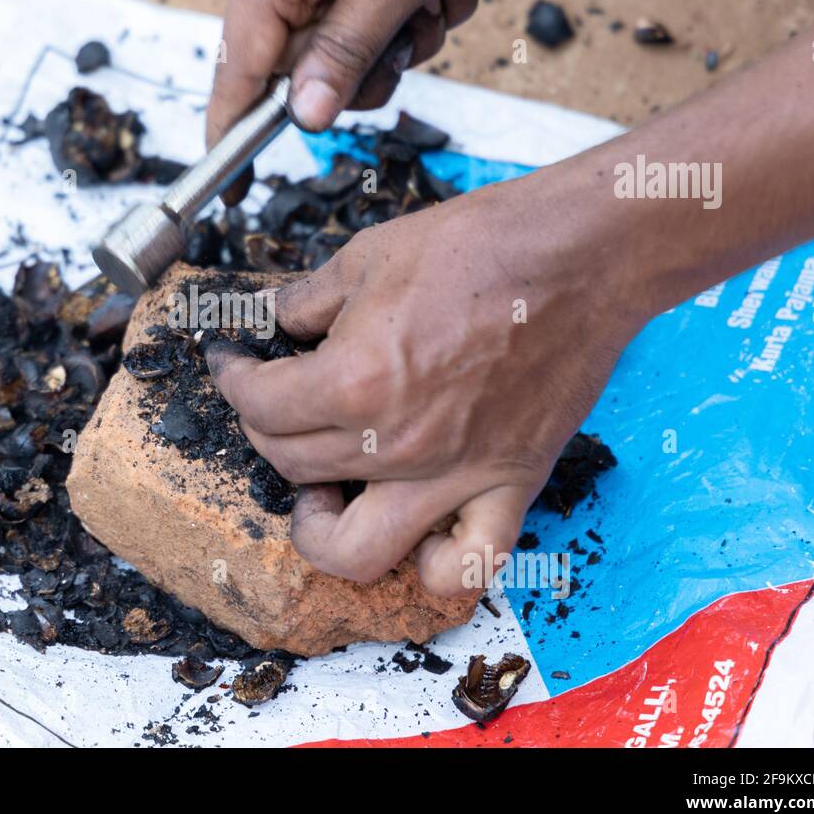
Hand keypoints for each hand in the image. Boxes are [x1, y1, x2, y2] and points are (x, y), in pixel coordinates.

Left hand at [205, 183, 642, 595]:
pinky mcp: (507, 485)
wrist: (580, 254)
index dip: (232, 378)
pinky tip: (415, 533)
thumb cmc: (481, 246)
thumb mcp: (368, 256)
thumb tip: (273, 317)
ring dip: (320, 530)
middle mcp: (396, 444)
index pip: (259, 405)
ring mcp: (453, 476)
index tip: (233, 362)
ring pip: (357, 549)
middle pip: (291, 467)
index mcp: (354, 382)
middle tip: (274, 403)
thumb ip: (306, 300)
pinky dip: (434, 567)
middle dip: (265, 431)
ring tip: (321, 492)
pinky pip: (467, 564)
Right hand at [207, 0, 520, 201]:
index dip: (234, 128)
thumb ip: (347, 50)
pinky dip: (414, 16)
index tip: (232, 188)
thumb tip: (304, 115)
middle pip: (300, 64)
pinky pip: (373, 21)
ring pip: (345, 49)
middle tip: (403, 46)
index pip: (240, 62)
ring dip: (399, 43)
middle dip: (362, 70)